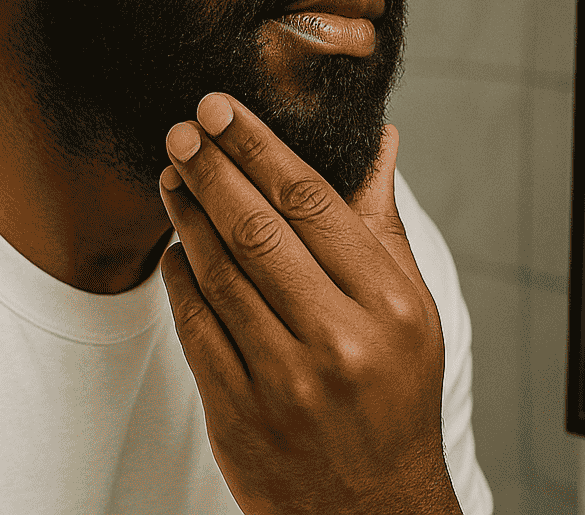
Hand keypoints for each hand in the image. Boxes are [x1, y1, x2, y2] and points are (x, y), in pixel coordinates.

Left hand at [159, 93, 461, 514]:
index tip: (224, 109)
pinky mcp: (238, 413)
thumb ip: (383, 226)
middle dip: (212, 170)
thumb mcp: (412, 311)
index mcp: (388, 305)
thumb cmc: (396, 397)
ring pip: (219, 276)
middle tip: (181, 129)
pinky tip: (175, 248)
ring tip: (171, 177)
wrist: (371, 510)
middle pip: (258, 231)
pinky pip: (195, 328)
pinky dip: (179, 281)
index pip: (312, 203)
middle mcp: (339, 340)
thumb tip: (379, 143)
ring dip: (187, 218)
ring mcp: (284, 381)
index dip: (259, 148)